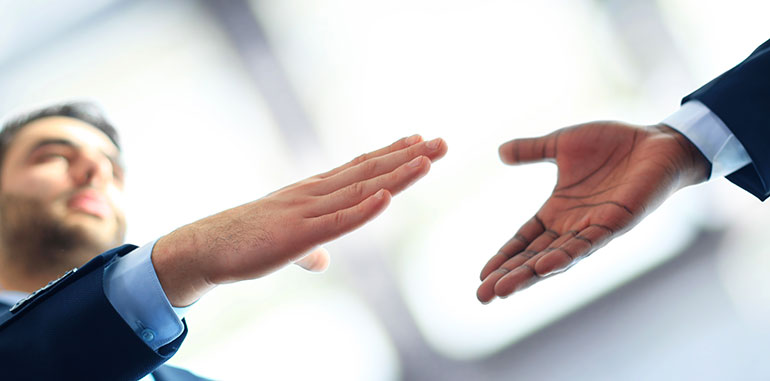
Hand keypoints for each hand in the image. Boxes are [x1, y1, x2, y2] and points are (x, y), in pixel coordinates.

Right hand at [153, 135, 447, 305]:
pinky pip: (337, 220)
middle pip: (369, 171)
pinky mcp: (298, 235)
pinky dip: (364, 207)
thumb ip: (308, 248)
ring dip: (396, 173)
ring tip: (427, 158)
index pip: (359, 167)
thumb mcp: (286, 243)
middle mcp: (315, 193)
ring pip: (360, 189)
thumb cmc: (245, 242)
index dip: (391, 154)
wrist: (207, 248)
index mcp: (313, 192)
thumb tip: (321, 259)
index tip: (419, 142)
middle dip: (407, 157)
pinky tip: (387, 195)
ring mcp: (307, 211)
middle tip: (441, 143)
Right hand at [477, 122, 708, 302]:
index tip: (481, 276)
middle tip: (482, 297)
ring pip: (554, 258)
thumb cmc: (613, 143)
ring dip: (529, 275)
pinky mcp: (615, 223)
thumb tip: (500, 151)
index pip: (523, 240)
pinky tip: (543, 268)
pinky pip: (586, 244)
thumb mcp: (561, 144)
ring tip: (503, 290)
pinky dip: (564, 257)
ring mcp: (592, 227)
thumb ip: (532, 150)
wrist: (656, 140)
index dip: (503, 257)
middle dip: (508, 276)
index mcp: (557, 211)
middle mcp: (571, 225)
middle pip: (532, 257)